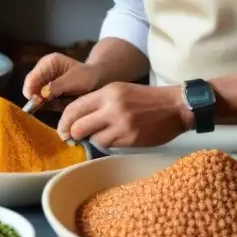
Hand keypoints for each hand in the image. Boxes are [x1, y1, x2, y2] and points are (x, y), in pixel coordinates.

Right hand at [23, 53, 102, 110]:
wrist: (96, 82)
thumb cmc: (88, 78)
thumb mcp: (75, 80)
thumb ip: (57, 86)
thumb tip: (41, 94)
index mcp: (49, 62)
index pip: (32, 78)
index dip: (31, 91)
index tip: (38, 102)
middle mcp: (42, 69)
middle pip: (30, 86)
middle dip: (36, 98)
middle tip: (47, 106)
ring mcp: (42, 79)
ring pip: (33, 95)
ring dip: (42, 102)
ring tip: (56, 104)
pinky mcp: (44, 90)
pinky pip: (40, 100)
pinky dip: (46, 105)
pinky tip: (57, 104)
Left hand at [56, 82, 193, 147]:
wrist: (175, 106)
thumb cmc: (144, 98)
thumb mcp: (118, 91)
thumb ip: (97, 102)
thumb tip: (74, 120)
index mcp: (107, 93)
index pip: (75, 108)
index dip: (64, 122)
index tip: (62, 130)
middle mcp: (112, 107)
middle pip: (78, 127)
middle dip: (74, 134)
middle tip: (74, 137)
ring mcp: (122, 124)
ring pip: (94, 139)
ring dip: (93, 139)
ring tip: (103, 133)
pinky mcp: (131, 138)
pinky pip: (109, 145)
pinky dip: (108, 143)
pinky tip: (115, 137)